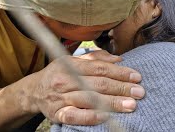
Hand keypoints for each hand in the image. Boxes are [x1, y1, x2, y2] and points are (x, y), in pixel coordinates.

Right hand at [24, 50, 144, 124]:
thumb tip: (118, 59)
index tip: (136, 76)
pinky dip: (91, 117)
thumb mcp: (72, 60)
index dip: (119, 72)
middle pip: (98, 83)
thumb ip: (95, 58)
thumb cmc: (59, 74)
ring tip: (131, 105)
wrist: (34, 91)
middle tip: (139, 92)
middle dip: (121, 88)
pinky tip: (106, 116)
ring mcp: (61, 98)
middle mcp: (65, 80)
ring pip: (90, 99)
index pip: (100, 68)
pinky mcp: (58, 114)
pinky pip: (76, 117)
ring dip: (112, 103)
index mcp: (70, 64)